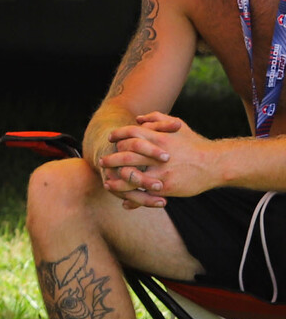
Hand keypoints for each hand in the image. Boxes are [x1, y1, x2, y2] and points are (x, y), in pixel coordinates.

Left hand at [100, 112, 223, 204]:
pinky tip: (124, 199)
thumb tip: (139, 119)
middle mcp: (157, 154)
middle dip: (111, 159)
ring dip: (116, 180)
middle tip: (102, 161)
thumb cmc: (194, 144)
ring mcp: (160, 171)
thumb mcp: (178, 126)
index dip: (118, 135)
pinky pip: (144, 193)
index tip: (110, 139)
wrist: (216, 164)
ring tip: (108, 181)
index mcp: (159, 138)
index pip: (130, 133)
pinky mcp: (166, 186)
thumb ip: (158, 119)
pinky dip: (132, 197)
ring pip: (131, 176)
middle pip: (125, 155)